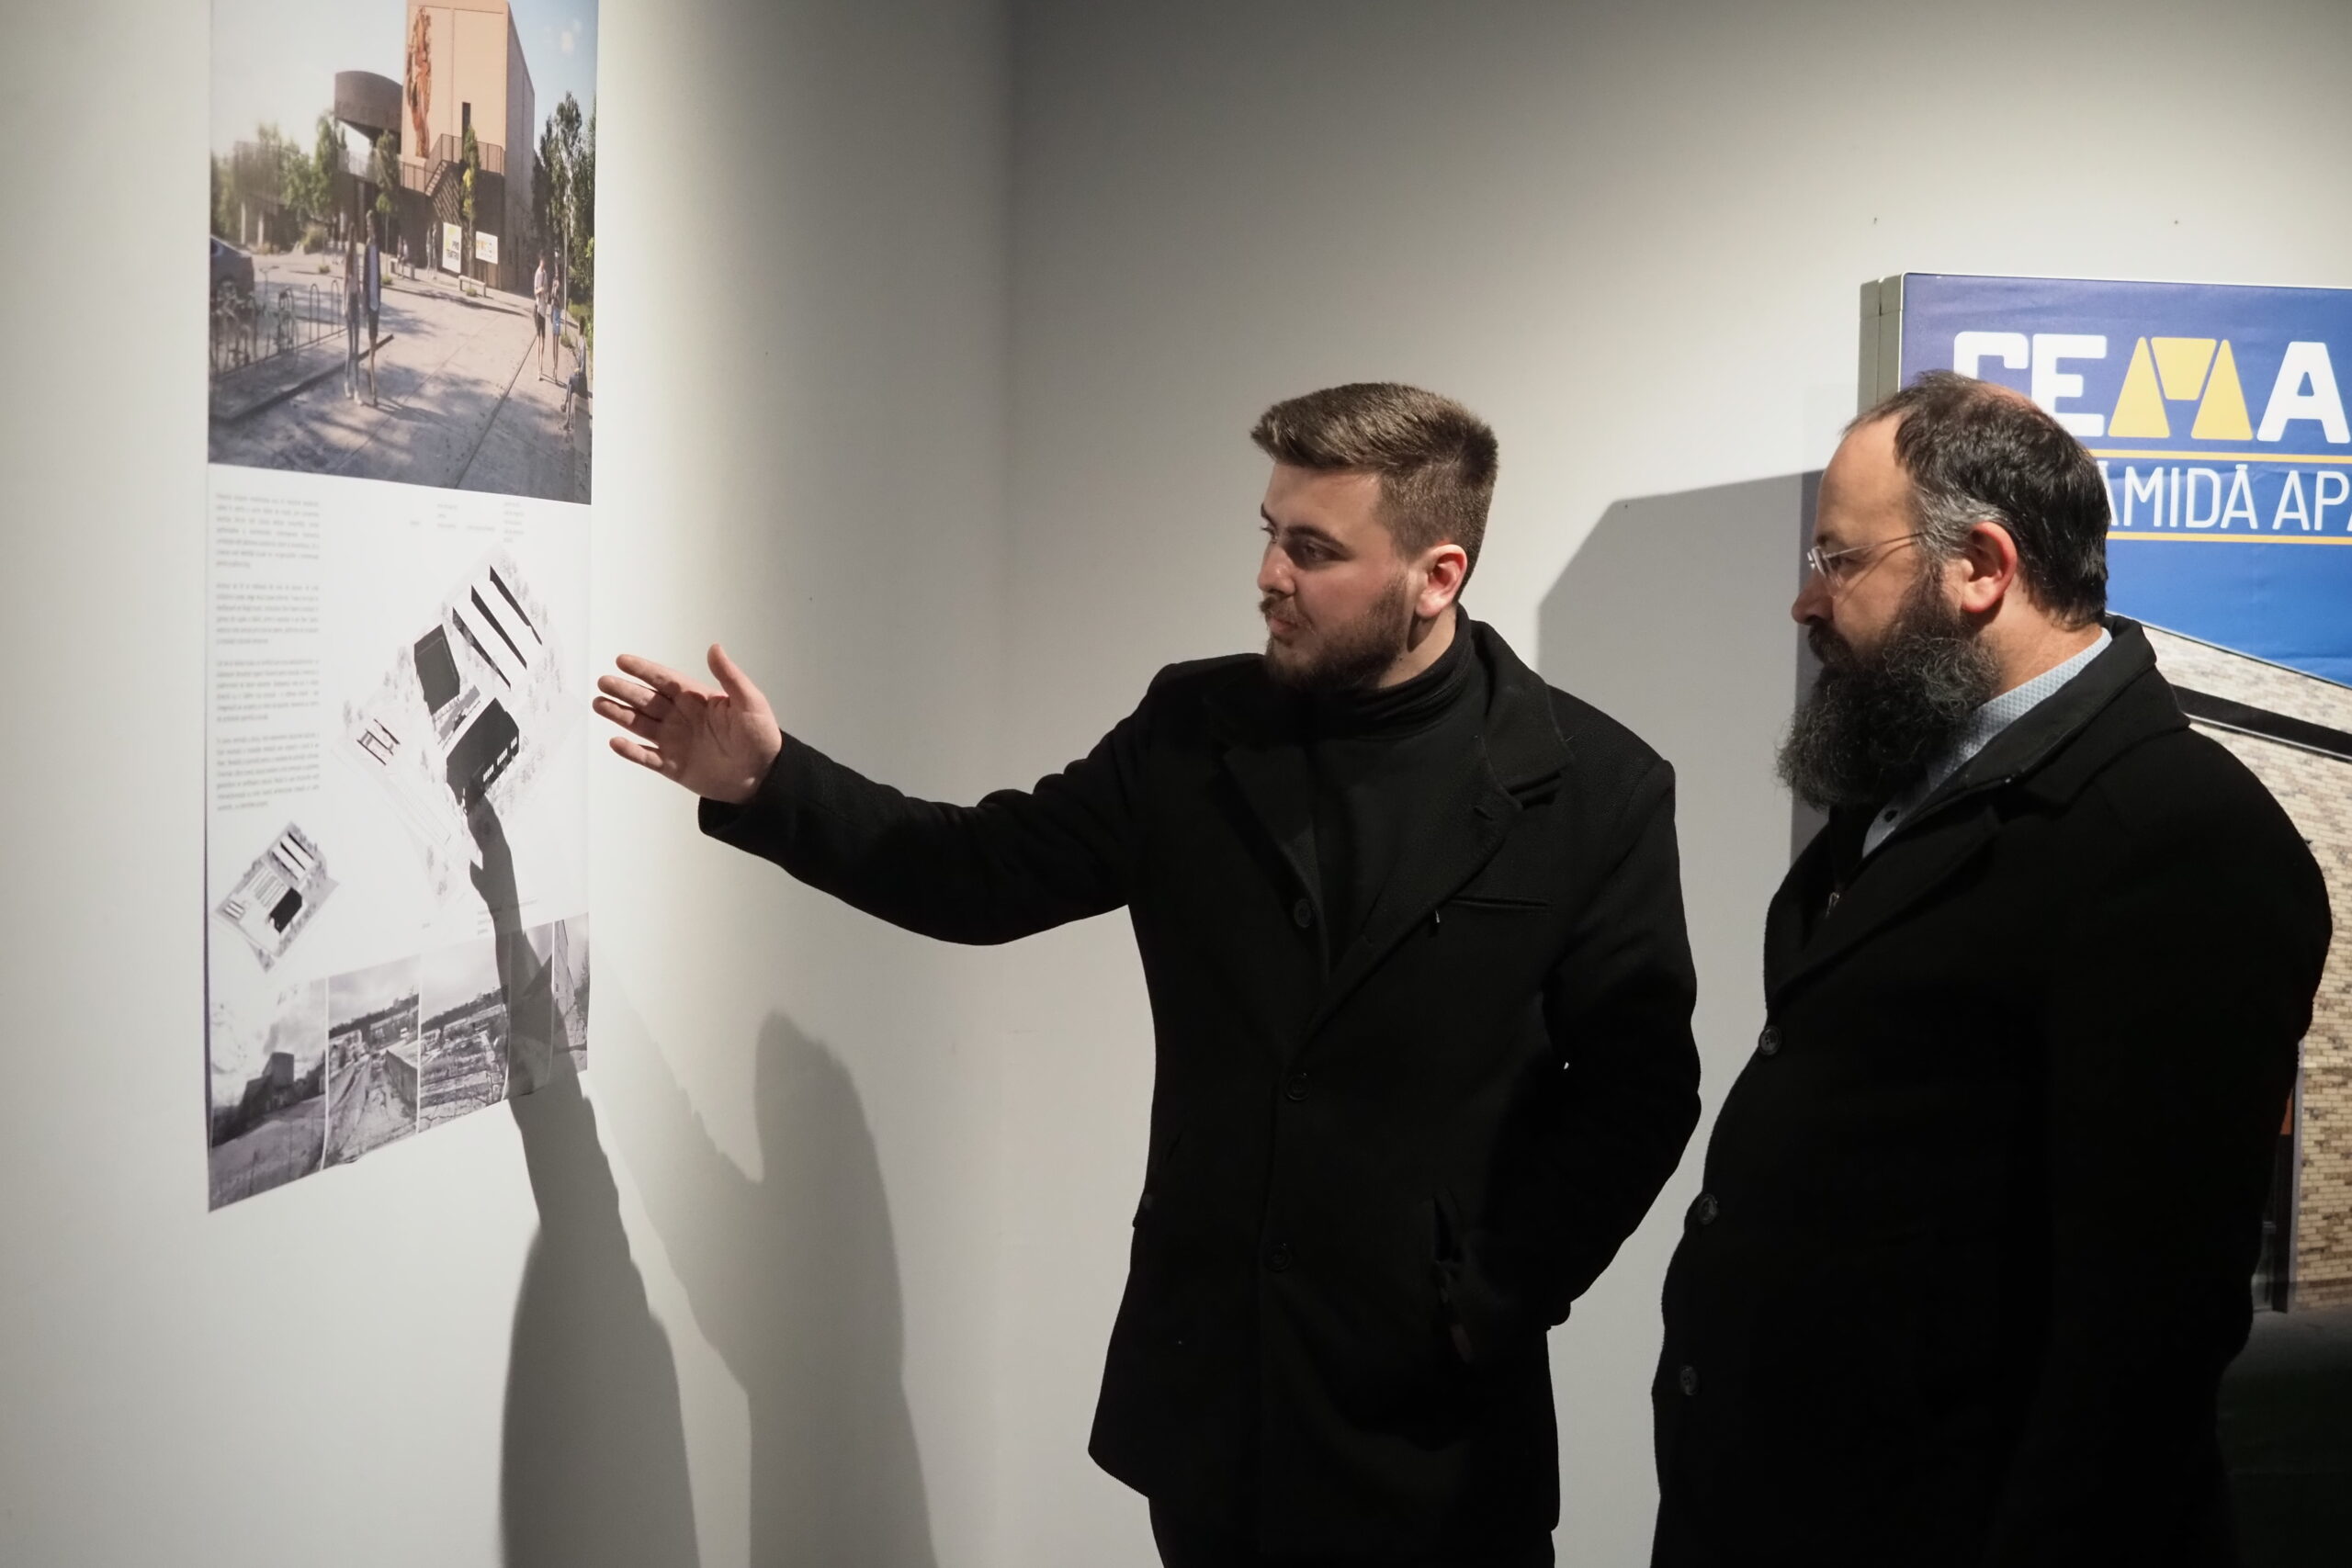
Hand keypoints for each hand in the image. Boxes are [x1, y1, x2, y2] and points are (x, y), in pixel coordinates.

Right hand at [594, 644, 783, 804]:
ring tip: (600, 705)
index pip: (665, 680)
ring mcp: (675, 742)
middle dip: (625, 691)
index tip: (622, 661)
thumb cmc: (761, 737)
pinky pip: (647, 757)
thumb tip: (714, 647)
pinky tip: (616, 742)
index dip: (644, 671)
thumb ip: (730, 677)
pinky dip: (631, 751)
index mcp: (696, 699)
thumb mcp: (750, 702)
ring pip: (641, 725)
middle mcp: (681, 717)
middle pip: (646, 701)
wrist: (764, 777)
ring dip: (620, 715)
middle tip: (604, 682)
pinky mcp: (673, 766)